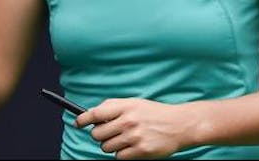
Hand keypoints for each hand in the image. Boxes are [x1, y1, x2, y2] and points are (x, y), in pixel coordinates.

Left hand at [77, 98, 191, 158]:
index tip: (78, 123)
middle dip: (100, 135)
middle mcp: (129, 121)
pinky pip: (119, 157)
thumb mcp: (135, 103)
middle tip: (110, 133)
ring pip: (106, 147)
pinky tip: (132, 147)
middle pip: (97, 134)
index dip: (83, 119)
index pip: (96, 113)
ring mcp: (134, 136)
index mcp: (126, 106)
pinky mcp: (140, 151)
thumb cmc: (155, 113)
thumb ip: (114, 107)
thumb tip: (92, 114)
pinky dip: (122, 154)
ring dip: (111, 145)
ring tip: (124, 139)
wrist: (180, 124)